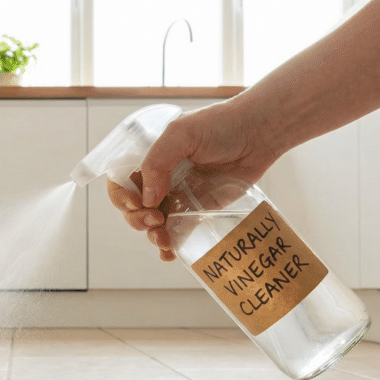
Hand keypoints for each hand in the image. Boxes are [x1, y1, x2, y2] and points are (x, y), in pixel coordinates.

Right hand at [107, 99, 282, 260]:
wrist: (258, 134)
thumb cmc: (220, 125)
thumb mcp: (182, 134)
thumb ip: (158, 162)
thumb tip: (146, 200)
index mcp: (149, 159)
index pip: (121, 182)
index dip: (121, 197)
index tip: (136, 204)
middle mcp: (159, 180)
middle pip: (133, 208)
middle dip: (138, 219)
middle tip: (156, 219)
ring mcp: (177, 197)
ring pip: (153, 224)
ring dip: (152, 235)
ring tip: (164, 239)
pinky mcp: (197, 211)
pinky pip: (177, 232)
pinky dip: (170, 246)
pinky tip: (169, 254)